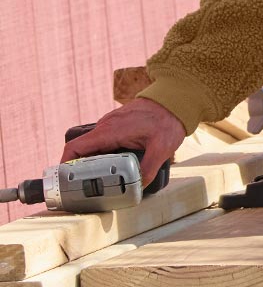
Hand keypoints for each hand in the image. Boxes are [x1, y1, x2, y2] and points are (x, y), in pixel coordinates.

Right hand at [60, 98, 186, 186]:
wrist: (174, 100)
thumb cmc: (167, 120)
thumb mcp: (162, 148)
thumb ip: (149, 169)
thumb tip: (139, 186)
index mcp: (109, 131)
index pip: (75, 146)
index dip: (65, 164)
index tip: (65, 180)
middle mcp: (105, 127)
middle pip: (81, 149)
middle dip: (78, 168)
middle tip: (84, 186)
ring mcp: (110, 125)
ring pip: (92, 146)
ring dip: (91, 162)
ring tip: (99, 180)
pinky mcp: (117, 125)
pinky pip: (103, 141)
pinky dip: (102, 154)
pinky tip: (113, 166)